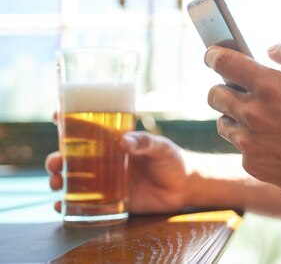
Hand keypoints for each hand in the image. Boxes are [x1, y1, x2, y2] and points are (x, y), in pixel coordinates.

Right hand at [46, 131, 188, 213]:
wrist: (184, 187)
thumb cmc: (172, 159)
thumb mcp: (160, 146)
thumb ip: (145, 142)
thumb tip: (124, 141)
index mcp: (114, 141)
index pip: (88, 128)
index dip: (69, 121)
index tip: (56, 115)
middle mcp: (105, 160)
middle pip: (71, 157)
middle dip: (56, 158)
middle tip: (54, 162)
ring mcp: (105, 181)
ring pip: (72, 179)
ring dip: (58, 180)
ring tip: (55, 183)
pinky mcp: (110, 201)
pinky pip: (84, 204)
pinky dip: (68, 205)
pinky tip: (60, 205)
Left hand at [205, 37, 280, 199]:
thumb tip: (268, 50)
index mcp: (270, 86)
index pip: (221, 61)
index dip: (214, 55)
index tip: (214, 55)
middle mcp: (254, 114)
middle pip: (214, 94)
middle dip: (224, 87)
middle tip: (242, 89)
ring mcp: (251, 142)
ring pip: (224, 122)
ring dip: (236, 116)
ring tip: (263, 118)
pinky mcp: (253, 165)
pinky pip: (239, 146)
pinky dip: (251, 141)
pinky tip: (275, 141)